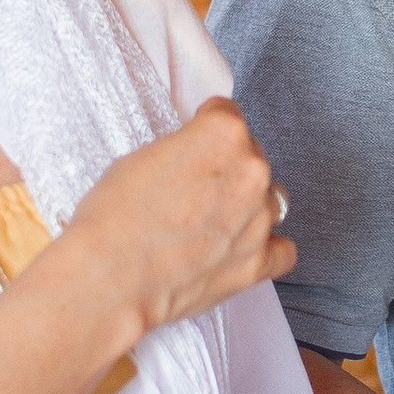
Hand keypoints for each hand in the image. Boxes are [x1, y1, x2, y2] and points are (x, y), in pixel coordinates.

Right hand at [57, 100, 293, 340]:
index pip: (228, 115)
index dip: (205, 129)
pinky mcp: (259, 262)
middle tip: (193, 192)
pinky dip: (266, 248)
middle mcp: (252, 172)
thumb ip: (184, 150)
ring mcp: (260, 220)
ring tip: (212, 223)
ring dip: (248, 206)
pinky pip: (283, 250)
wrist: (110, 278)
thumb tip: (194, 160)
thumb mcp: (143, 157)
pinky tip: (239, 249)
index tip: (196, 142)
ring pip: (271, 201)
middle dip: (227, 170)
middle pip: (252, 157)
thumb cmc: (114, 218)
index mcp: (223, 134)